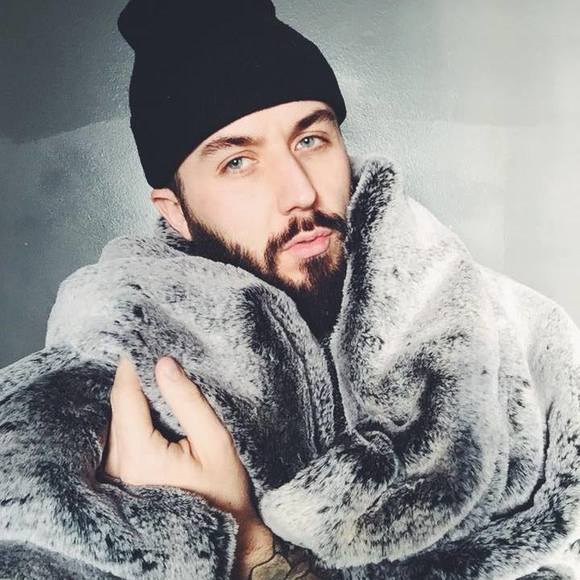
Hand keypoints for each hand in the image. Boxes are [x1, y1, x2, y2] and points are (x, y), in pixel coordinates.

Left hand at [103, 355, 274, 577]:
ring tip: (157, 380)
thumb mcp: (214, 441)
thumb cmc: (224, 492)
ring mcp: (115, 475)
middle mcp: (118, 467)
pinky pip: (119, 435)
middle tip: (154, 356)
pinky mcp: (120, 477)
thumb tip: (164, 364)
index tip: (139, 340)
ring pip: (116, 420)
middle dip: (134, 379)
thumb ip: (188, 401)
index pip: (125, 397)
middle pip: (118, 407)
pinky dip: (132, 416)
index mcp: (141, 458)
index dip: (130, 366)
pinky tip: (153, 409)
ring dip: (133, 398)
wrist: (223, 535)